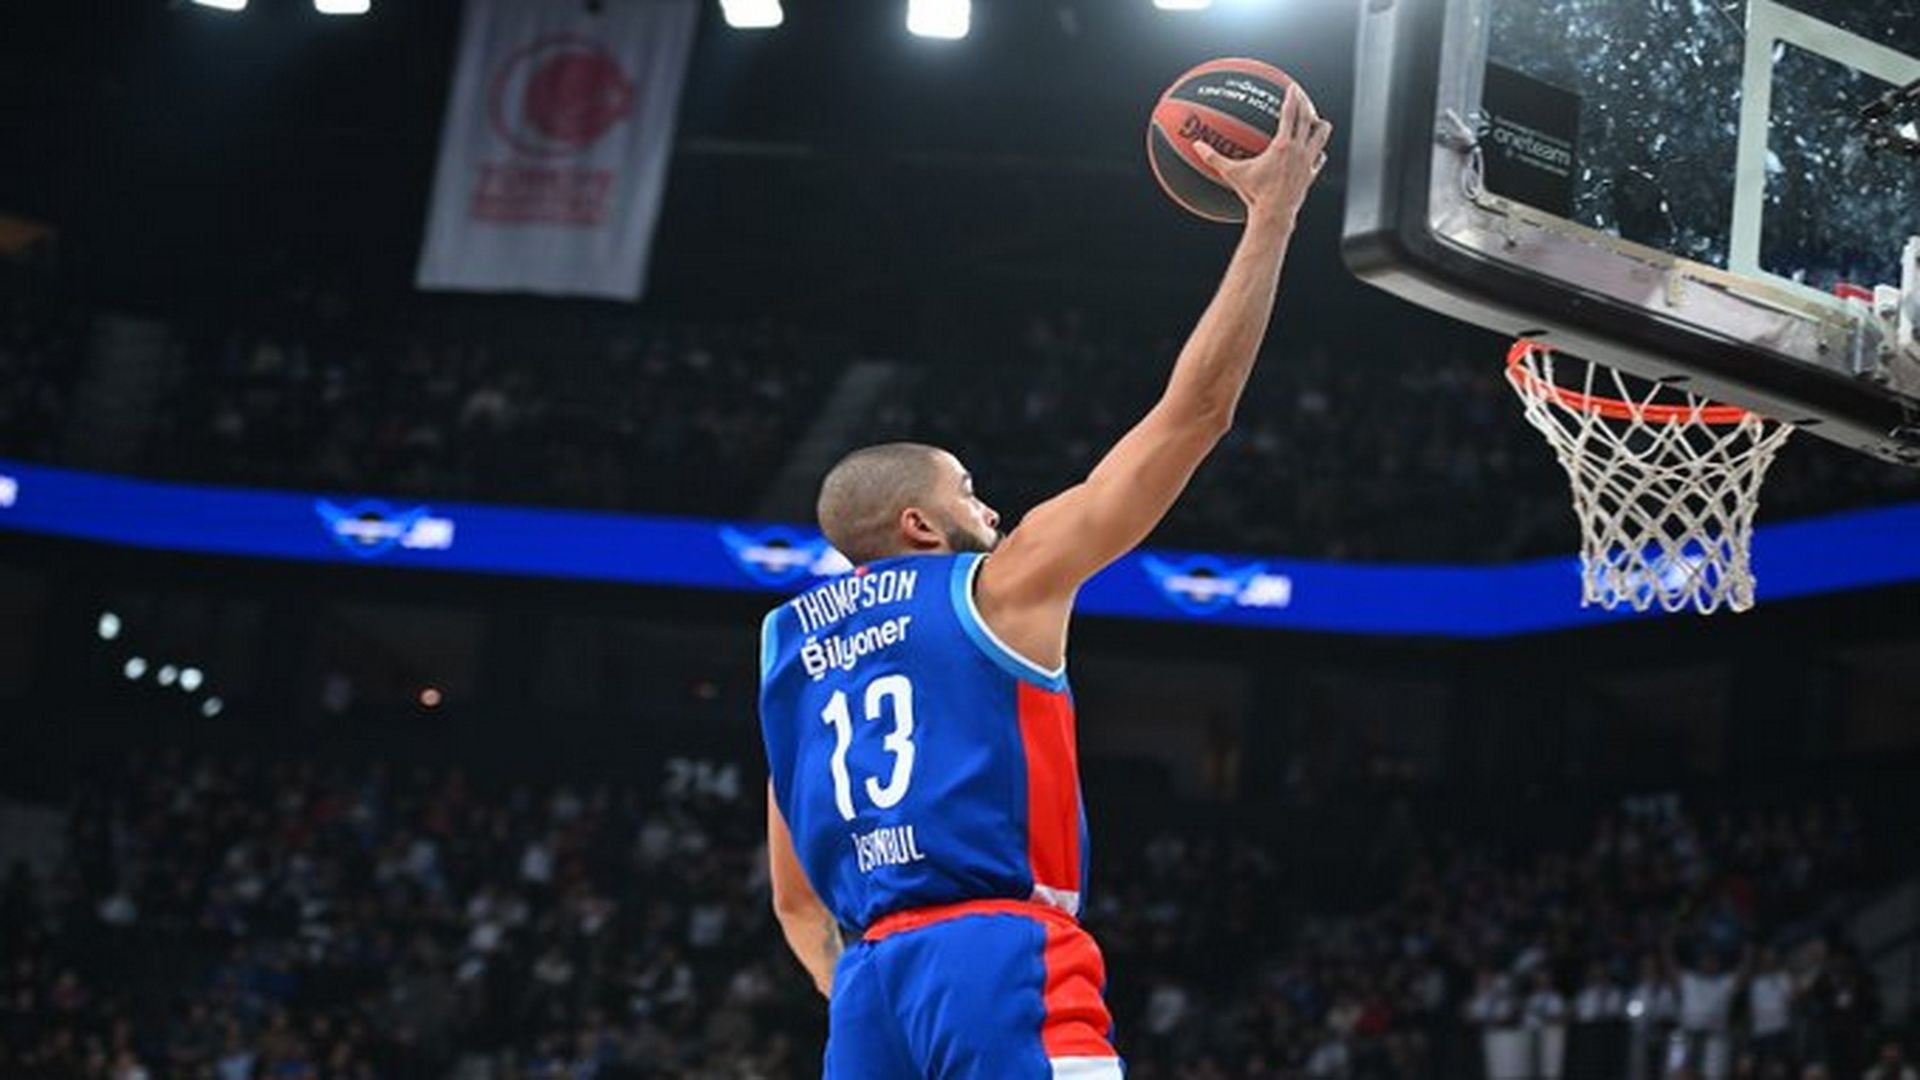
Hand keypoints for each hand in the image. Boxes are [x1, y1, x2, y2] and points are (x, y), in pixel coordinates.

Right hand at [1192, 83, 1332, 228]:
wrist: (1275, 215)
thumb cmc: (1254, 194)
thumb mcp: (1232, 174)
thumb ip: (1214, 158)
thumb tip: (1196, 146)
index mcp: (1282, 145)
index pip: (1290, 114)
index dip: (1292, 97)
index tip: (1293, 87)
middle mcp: (1299, 150)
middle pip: (1308, 118)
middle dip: (1306, 104)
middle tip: (1303, 96)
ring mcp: (1308, 162)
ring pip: (1322, 135)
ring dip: (1320, 125)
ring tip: (1315, 120)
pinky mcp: (1311, 175)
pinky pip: (1320, 158)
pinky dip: (1318, 151)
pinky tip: (1314, 151)